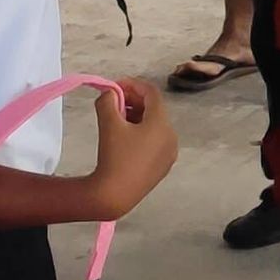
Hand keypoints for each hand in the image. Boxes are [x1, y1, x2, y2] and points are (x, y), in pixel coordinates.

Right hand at [87, 80, 177, 215]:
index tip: (115, 85)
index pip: (152, 93)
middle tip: (113, 101)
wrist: (115, 195)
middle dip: (134, 101)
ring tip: (116, 118)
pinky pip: (155, 141)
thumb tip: (109, 93)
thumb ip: (107, 101)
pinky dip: (141, 132)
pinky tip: (124, 137)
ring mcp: (169, 153)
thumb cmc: (113, 156)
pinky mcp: (163, 166)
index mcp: (162, 124)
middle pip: (155, 109)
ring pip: (155, 125)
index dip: (133, 84)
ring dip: (137, 116)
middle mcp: (171, 137)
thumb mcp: (108, 123)